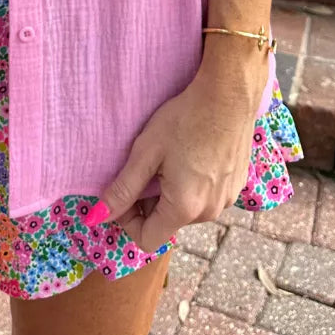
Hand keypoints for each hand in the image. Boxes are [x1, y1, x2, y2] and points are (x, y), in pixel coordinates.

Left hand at [91, 66, 261, 254]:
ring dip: (174, 192)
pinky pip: (207, 196)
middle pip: (168, 222)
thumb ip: (122, 189)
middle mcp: (209, 213)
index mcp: (184, 208)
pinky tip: (194, 153)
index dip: (128, 220)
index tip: (126, 190)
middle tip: (148, 165)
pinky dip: (195, 184)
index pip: (147, 240)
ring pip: (189, 209)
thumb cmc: (184, 119)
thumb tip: (97, 217)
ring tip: (172, 156)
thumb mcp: (146, 152)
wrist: (229, 95)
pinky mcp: (237, 185)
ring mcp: (227, 200)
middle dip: (151, 201)